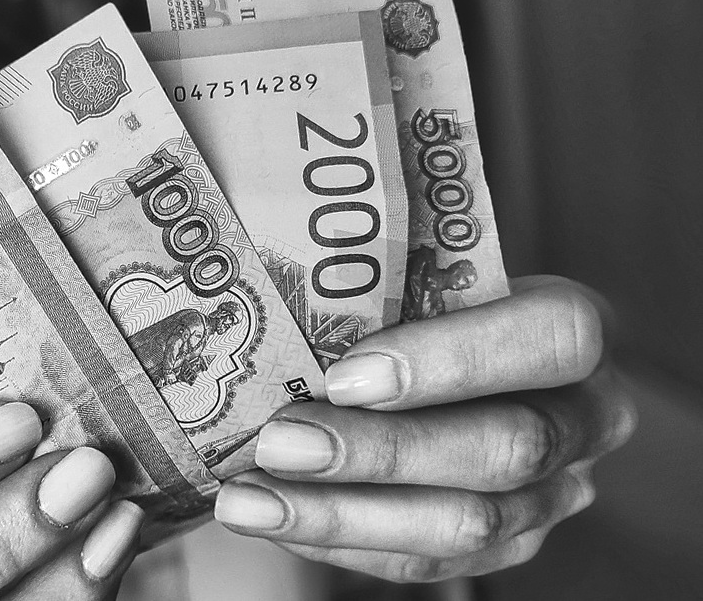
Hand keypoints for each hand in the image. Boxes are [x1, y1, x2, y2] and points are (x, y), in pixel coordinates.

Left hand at [213, 276, 637, 581]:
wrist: (453, 368)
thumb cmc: (424, 302)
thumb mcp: (419, 270)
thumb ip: (371, 278)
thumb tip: (262, 273)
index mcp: (574, 329)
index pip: (555, 337)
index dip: (452, 359)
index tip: (343, 375)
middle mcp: (586, 418)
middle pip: (507, 448)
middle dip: (380, 452)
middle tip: (277, 442)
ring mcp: (552, 494)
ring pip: (464, 524)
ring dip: (340, 513)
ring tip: (246, 497)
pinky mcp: (504, 547)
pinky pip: (422, 562)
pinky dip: (335, 539)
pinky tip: (267, 514)